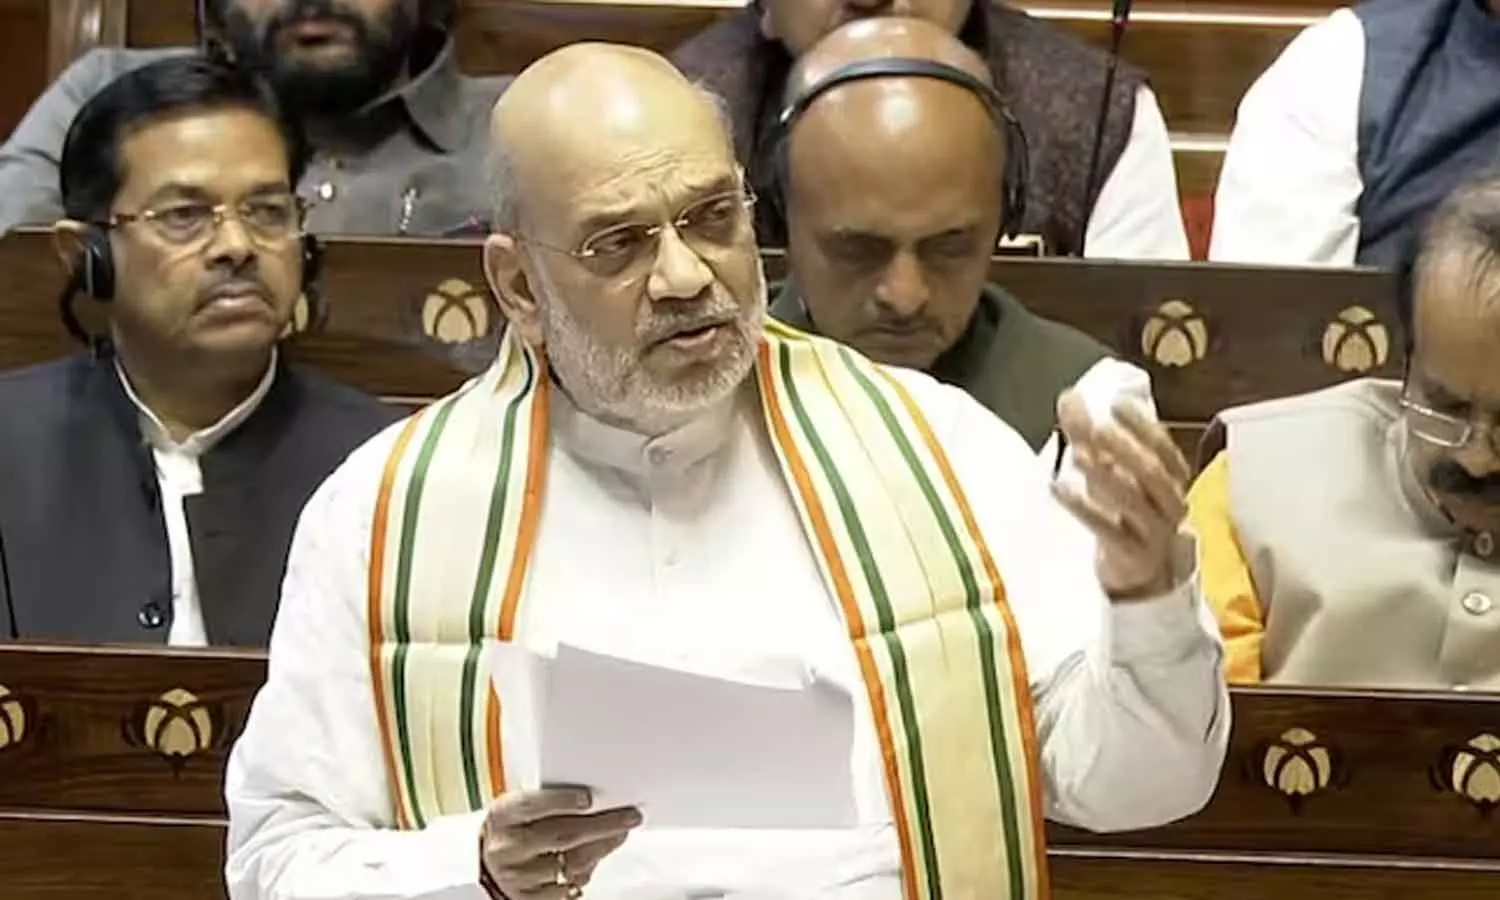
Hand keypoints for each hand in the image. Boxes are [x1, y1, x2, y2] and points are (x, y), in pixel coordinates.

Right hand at [481, 786, 641, 898]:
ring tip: (618, 836)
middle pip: (561, 835)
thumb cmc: (514, 829)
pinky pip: (566, 889)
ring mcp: (517, 876)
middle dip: (602, 825)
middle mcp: (507, 847)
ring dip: (601, 849)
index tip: (589, 798)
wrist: (486, 866)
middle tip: (629, 817)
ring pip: (570, 865)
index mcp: (503, 815)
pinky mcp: (528, 899)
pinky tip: (593, 861)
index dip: (561, 801)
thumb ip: (549, 802)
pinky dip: (585, 875)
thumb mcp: (520, 808)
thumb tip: (598, 799)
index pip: (532, 805)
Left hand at [1051, 390, 1190, 598]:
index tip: (1117, 404)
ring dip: (1105, 476)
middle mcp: (1170, 503)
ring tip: (1077, 454)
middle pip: (1153, 473)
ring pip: (1135, 502)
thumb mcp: (1110, 470)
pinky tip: (1059, 489)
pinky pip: (1109, 530)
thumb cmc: (1126, 512)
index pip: (1164, 448)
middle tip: (1097, 428)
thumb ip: (1089, 434)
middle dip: (1125, 448)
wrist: (1139, 571)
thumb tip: (1069, 396)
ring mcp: (1154, 531)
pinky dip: (1083, 508)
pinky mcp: (1132, 554)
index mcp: (1172, 478)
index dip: (1142, 426)